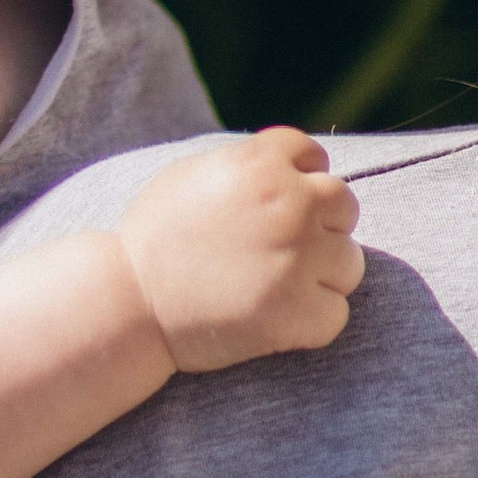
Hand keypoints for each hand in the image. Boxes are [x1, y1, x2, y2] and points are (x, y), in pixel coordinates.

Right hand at [119, 129, 363, 373]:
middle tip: (279, 252)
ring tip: (273, 288)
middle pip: (343, 205)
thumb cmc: (156, 238)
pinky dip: (311, 321)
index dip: (299, 182)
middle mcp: (288, 202)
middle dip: (320, 227)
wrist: (128, 304)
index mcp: (260, 163)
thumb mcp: (194, 175)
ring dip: (321, 277)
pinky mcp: (300, 312)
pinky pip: (336, 313)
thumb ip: (250, 164)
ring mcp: (298, 259)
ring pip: (349, 263)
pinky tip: (273, 320)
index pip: (315, 157)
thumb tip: (298, 165)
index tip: (277, 209)